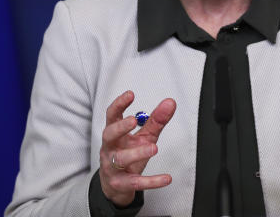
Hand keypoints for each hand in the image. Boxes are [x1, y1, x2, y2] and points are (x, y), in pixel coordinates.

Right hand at [99, 90, 175, 206]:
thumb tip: (170, 103)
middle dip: (120, 127)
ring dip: (136, 153)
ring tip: (154, 148)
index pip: (112, 116)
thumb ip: (156, 120)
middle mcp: (110, 148)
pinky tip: (166, 178)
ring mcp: (112, 167)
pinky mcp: (121, 184)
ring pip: (121, 159)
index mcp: (114, 134)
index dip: (119, 104)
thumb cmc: (128, 154)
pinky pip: (136, 182)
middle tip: (133, 120)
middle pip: (109, 135)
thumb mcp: (143, 136)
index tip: (130, 94)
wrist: (116, 185)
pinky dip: (152, 181)